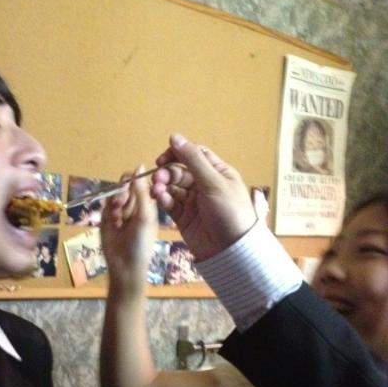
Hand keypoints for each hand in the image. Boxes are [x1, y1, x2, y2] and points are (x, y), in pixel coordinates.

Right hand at [101, 167, 157, 294]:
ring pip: (115, 194)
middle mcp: (135, 205)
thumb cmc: (141, 242)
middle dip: (123, 191)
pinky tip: (114, 222)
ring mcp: (121, 211)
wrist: (125, 264)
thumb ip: (141, 191)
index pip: (142, 182)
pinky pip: (106, 205)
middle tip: (122, 200)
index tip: (131, 182)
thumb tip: (140, 165)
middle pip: (126, 185)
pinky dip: (109, 211)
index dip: (136, 179)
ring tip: (118, 216)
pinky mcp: (108, 218)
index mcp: (149, 203)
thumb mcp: (145, 215)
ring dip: (116, 201)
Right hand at [150, 134, 256, 260]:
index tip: (162, 159)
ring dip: (162, 187)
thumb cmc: (229, 212)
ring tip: (156, 191)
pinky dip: (163, 200)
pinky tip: (159, 199)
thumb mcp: (213, 182)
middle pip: (180, 172)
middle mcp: (205, 185)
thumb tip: (174, 136)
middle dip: (167, 173)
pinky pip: (170, 204)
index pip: (194, 155)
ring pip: (173, 188)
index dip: (177, 154)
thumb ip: (192, 159)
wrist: (231, 250)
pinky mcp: (184, 218)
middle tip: (158, 178)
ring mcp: (194, 202)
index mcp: (217, 172)